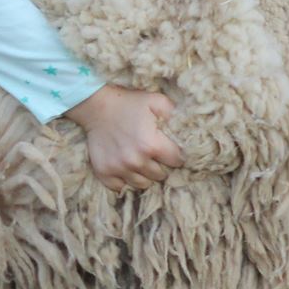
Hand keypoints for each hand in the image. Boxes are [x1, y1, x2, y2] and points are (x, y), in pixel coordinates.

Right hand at [65, 84, 185, 193]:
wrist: (96, 106)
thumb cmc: (129, 103)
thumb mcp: (156, 101)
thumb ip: (175, 115)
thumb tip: (191, 129)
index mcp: (152, 145)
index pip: (177, 162)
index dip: (176, 155)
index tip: (170, 149)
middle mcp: (136, 161)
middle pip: (160, 176)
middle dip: (160, 166)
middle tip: (153, 153)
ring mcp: (119, 168)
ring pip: (142, 185)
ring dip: (144, 175)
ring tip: (140, 160)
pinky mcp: (104, 173)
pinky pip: (120, 187)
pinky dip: (124, 180)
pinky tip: (125, 167)